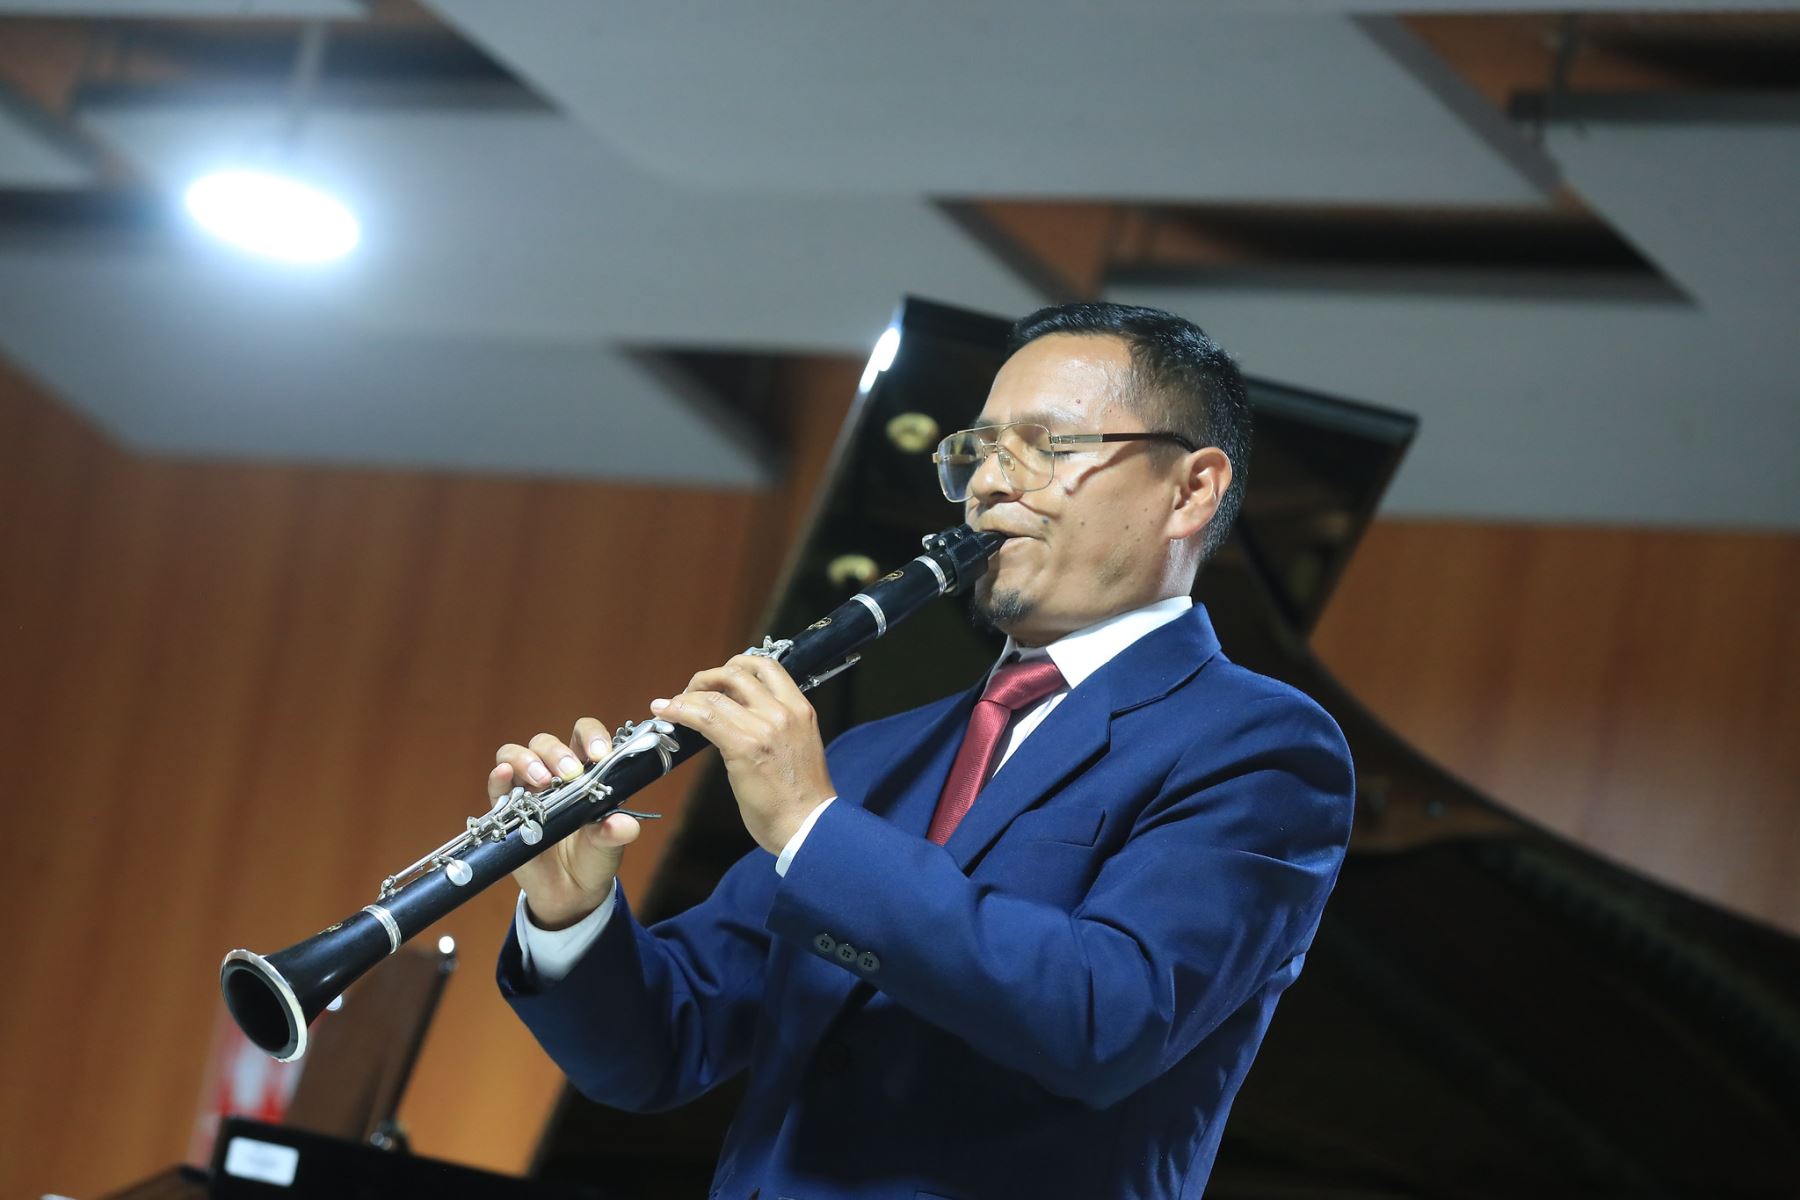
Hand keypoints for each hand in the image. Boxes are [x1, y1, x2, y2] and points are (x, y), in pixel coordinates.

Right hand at [493, 717, 640, 930]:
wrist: (570, 893)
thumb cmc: (593, 858)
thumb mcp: (609, 846)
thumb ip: (616, 832)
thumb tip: (623, 824)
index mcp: (584, 772)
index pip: (584, 735)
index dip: (591, 736)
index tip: (600, 754)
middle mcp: (552, 775)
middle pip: (545, 743)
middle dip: (557, 753)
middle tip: (569, 774)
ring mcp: (526, 790)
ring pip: (515, 755)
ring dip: (527, 761)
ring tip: (541, 781)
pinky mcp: (505, 810)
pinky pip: (496, 786)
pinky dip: (498, 776)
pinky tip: (504, 775)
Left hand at [650, 653, 833, 855]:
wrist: (809, 826)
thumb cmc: (801, 797)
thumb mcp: (797, 746)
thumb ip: (774, 726)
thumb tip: (739, 715)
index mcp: (800, 709)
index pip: (767, 667)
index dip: (736, 665)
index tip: (718, 680)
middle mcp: (784, 712)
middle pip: (738, 672)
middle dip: (709, 676)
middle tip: (693, 691)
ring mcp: (764, 728)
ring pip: (716, 694)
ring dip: (687, 695)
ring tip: (672, 704)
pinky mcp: (744, 747)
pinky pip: (704, 718)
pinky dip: (679, 710)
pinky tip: (665, 711)